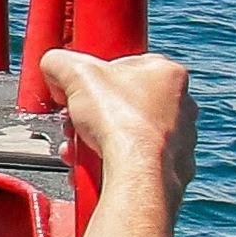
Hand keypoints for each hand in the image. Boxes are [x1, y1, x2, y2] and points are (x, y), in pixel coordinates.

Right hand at [31, 49, 194, 195]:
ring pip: (130, 135)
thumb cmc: (121, 123)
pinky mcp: (173, 170)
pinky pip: (138, 162)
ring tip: (78, 149)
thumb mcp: (76, 73)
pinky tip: (95, 167)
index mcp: (168, 74)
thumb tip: (54, 65)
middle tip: (75, 122)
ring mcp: (181, 139)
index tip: (79, 90)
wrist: (137, 175)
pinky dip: (115, 164)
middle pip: (125, 103)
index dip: (97, 78)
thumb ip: (60, 61)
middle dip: (93, 115)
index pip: (127, 65)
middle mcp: (181, 105)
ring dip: (99, 141)